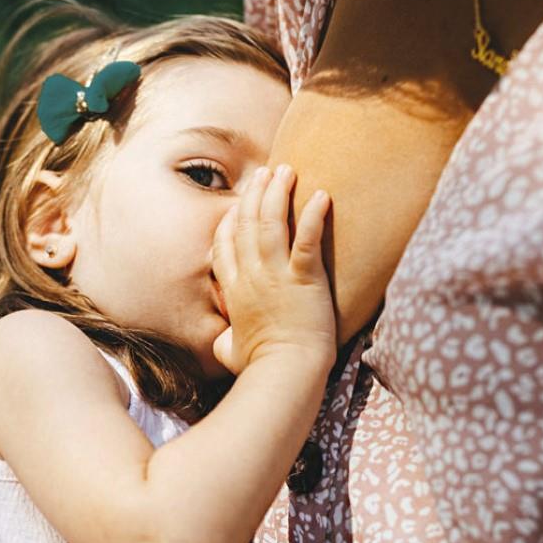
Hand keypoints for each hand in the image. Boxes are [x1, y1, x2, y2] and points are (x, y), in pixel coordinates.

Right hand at [212, 164, 334, 374]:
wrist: (285, 372)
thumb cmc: (259, 366)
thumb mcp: (229, 352)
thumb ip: (223, 340)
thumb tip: (221, 344)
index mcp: (233, 290)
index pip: (224, 244)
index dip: (230, 219)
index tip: (238, 204)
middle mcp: (250, 275)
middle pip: (245, 223)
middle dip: (254, 194)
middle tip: (265, 173)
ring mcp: (275, 275)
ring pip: (270, 222)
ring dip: (278, 193)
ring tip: (286, 170)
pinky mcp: (304, 278)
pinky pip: (306, 239)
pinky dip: (313, 215)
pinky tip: (321, 195)